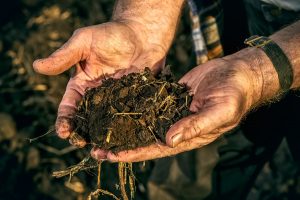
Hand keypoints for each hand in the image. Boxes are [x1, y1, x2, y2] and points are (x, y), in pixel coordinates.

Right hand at [33, 22, 165, 144]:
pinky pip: (129, 118)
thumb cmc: (111, 35)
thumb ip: (65, 56)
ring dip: (103, 136)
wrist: (142, 35)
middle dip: (82, 133)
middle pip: (87, 120)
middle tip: (82, 144)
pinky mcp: (135, 101)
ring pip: (107, 123)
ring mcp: (117, 101)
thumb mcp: (84, 41)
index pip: (69, 106)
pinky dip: (126, 129)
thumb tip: (37, 66)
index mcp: (82, 85)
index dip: (65, 120)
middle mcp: (97, 96)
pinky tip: (125, 138)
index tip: (63, 132)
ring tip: (102, 149)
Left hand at [105, 56, 261, 161]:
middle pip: (145, 139)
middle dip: (121, 144)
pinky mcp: (170, 97)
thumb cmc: (235, 93)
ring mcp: (172, 112)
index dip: (133, 153)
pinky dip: (133, 107)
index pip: (156, 149)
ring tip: (100, 129)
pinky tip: (117, 106)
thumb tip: (170, 140)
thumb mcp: (220, 110)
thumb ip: (195, 126)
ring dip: (123, 126)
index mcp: (188, 135)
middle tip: (96, 148)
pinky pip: (148, 103)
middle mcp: (177, 127)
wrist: (238, 73)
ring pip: (144, 122)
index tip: (111, 156)